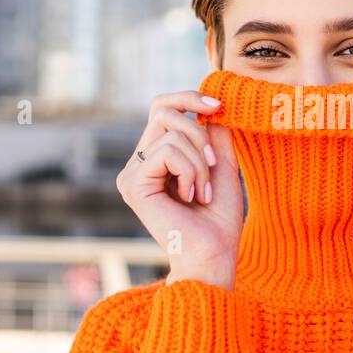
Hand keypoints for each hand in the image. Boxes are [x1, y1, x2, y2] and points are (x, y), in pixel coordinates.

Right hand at [115, 90, 243, 288]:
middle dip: (199, 131)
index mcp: (155, 157)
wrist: (214, 253)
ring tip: (203, 192)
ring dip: (200, 162)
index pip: (163, 108)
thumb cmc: (219, 217)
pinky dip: (190, 171)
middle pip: (163, 110)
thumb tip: (212, 103)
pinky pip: (168, 152)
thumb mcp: (222, 164)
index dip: (188, 98)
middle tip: (215, 163)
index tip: (219, 106)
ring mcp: (131, 174)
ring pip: (171, 133)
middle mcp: (138, 163)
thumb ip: (214, 134)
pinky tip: (189, 197)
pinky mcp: (132, 185)